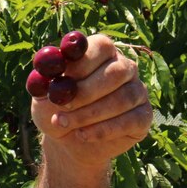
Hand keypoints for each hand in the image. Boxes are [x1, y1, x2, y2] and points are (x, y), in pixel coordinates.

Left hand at [31, 34, 152, 167]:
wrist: (67, 141)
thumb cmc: (55, 109)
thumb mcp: (43, 95)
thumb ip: (45, 79)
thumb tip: (47, 65)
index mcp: (100, 54)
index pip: (101, 46)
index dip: (83, 62)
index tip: (62, 80)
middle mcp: (124, 68)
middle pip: (117, 72)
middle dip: (86, 91)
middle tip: (63, 106)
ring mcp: (137, 92)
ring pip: (123, 98)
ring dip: (89, 114)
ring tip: (64, 123)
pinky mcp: (143, 117)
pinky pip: (130, 121)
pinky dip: (102, 130)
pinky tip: (82, 135)